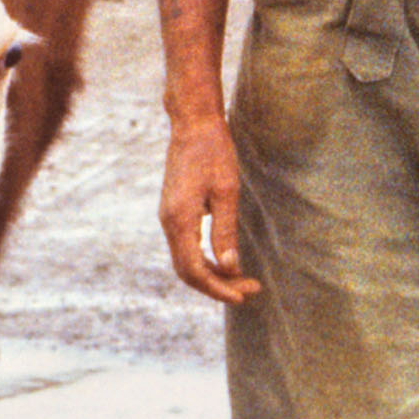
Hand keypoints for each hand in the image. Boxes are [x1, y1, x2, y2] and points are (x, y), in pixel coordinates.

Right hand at [159, 115, 255, 307]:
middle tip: (249, 289)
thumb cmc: (213, 153)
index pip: (195, 270)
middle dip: (218, 285)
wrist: (193, 124)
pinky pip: (185, 246)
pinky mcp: (174, 211)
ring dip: (213, 274)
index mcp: (179, 219)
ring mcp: (168, 217)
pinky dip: (205, 260)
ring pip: (186, 260)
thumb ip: (225, 231)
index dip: (218, 288)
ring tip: (243, 278)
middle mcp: (169, 222)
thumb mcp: (226, 192)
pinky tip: (226, 260)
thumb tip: (229, 267)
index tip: (243, 295)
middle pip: (188, 271)